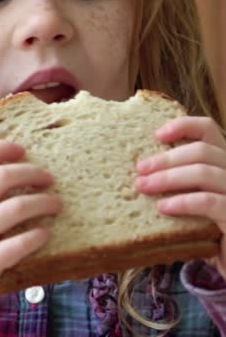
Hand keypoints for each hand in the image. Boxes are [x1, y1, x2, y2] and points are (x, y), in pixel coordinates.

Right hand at [0, 141, 62, 320]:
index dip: (4, 148)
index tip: (22, 150)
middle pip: (4, 176)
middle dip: (33, 173)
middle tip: (47, 178)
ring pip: (19, 207)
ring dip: (44, 202)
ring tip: (56, 204)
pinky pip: (21, 243)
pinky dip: (38, 236)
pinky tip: (45, 233)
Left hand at [135, 116, 225, 276]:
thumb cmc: (206, 230)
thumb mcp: (191, 198)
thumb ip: (177, 181)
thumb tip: (138, 170)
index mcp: (223, 162)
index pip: (208, 129)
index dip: (182, 126)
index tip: (156, 135)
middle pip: (202, 151)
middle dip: (165, 158)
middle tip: (139, 170)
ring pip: (205, 172)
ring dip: (168, 177)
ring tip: (143, 187)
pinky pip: (210, 201)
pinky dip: (183, 201)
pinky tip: (162, 208)